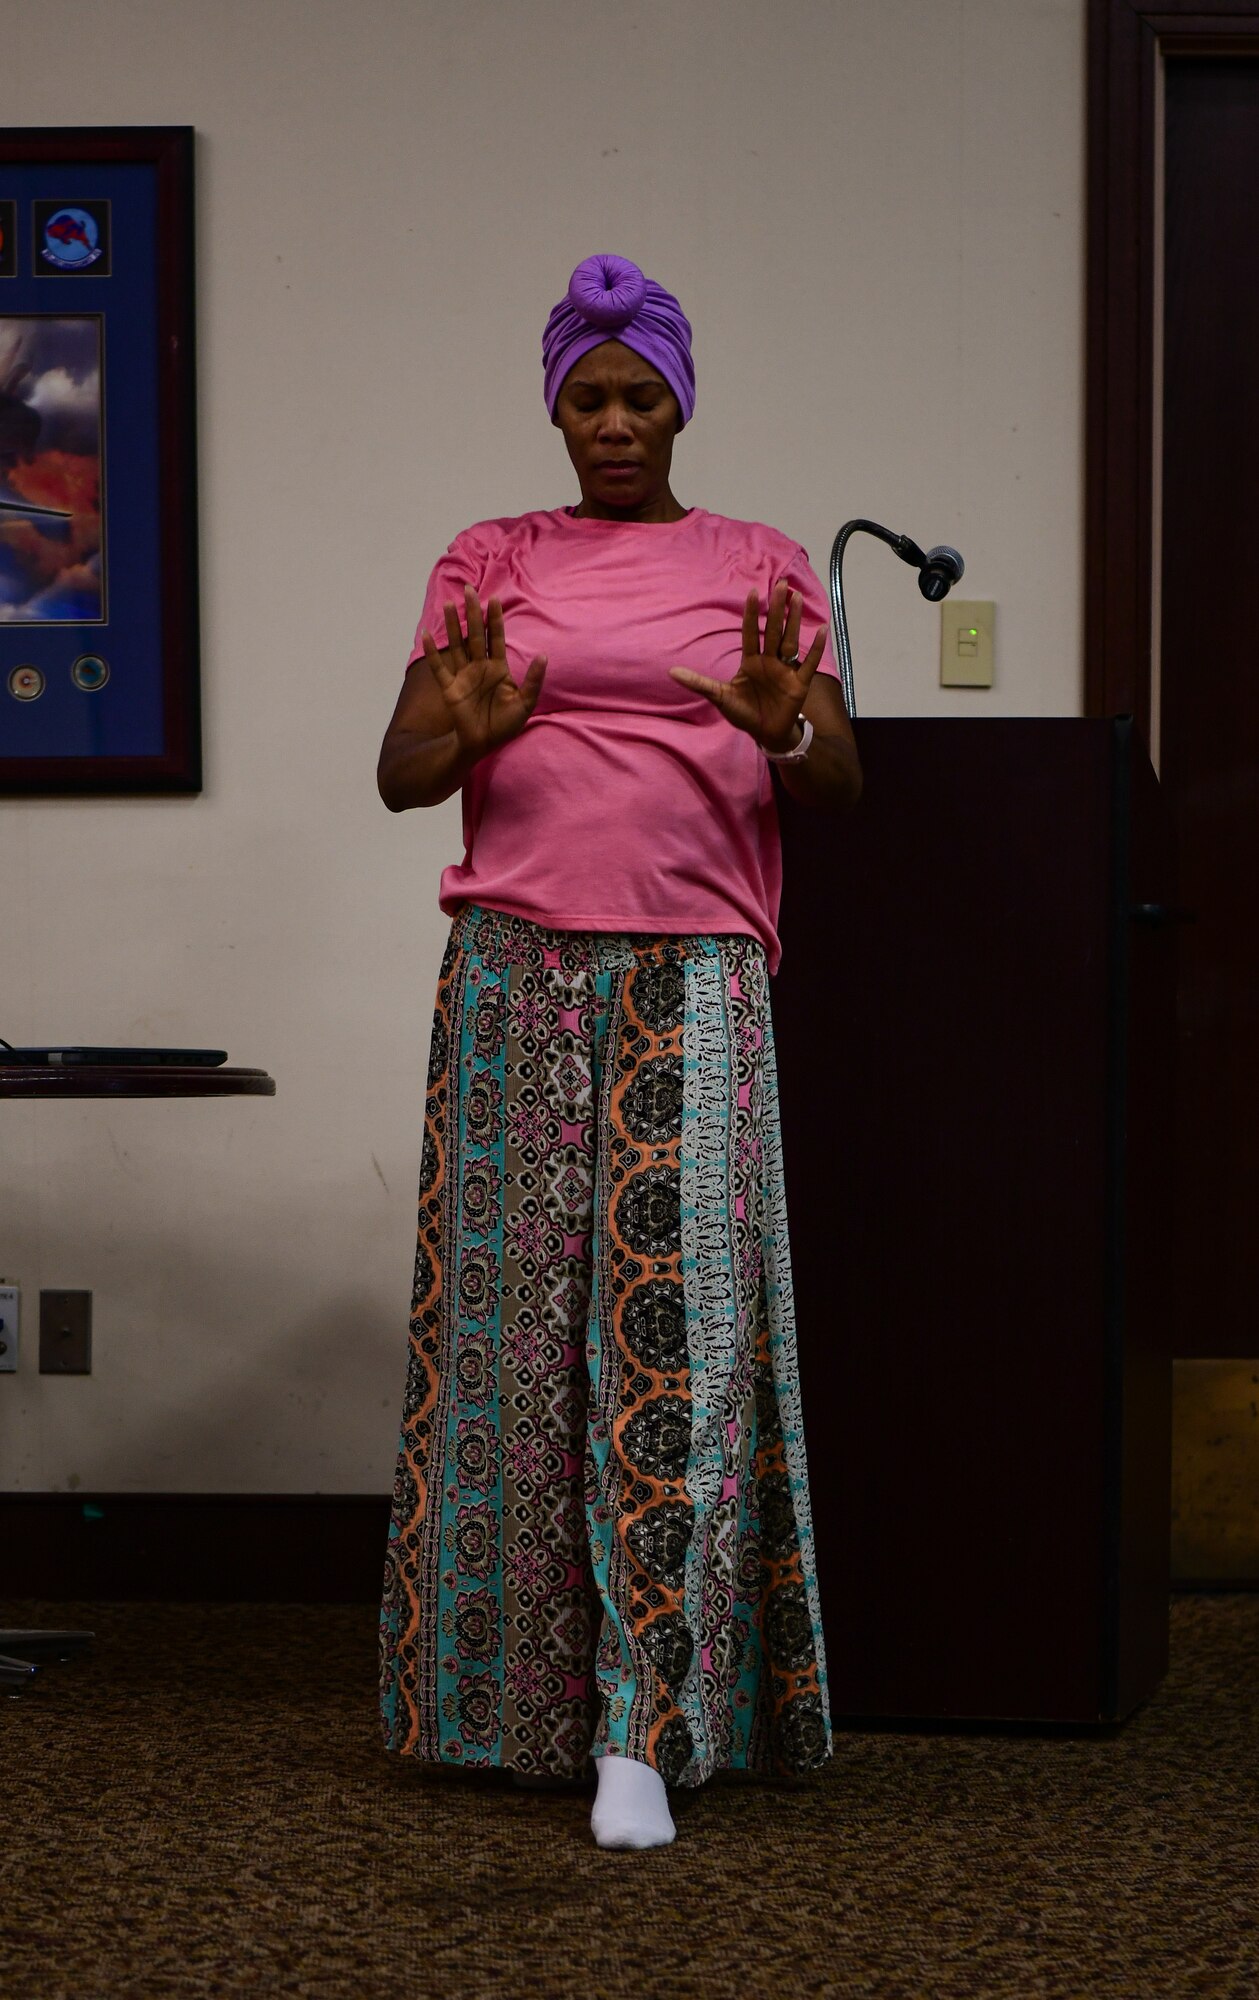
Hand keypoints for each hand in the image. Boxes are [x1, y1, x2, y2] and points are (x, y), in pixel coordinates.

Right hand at [420, 586, 547, 761]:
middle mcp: (479, 667)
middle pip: (475, 635)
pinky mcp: (450, 688)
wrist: (484, 743)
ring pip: (457, 645)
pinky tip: (427, 636)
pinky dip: (433, 653)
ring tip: (450, 604)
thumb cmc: (505, 725)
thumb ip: (534, 681)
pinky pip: (439, 667)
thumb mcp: (525, 704)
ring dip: (453, 625)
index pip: (496, 638)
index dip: (495, 620)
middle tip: (469, 590)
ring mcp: (463, 676)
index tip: (494, 599)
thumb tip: (543, 656)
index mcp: (498, 668)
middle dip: (473, 613)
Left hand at [667, 581, 825, 752]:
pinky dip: (815, 648)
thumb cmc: (744, 713)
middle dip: (776, 608)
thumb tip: (671, 672)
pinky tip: (820, 629)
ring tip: (795, 598)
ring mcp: (785, 670)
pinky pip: (808, 663)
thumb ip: (699, 683)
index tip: (752, 592)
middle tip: (780, 584)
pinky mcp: (799, 683)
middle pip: (772, 630)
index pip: (751, 633)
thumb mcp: (720, 697)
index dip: (751, 614)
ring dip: (793, 620)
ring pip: (790, 640)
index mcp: (751, 661)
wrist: (766, 734)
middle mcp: (769, 661)